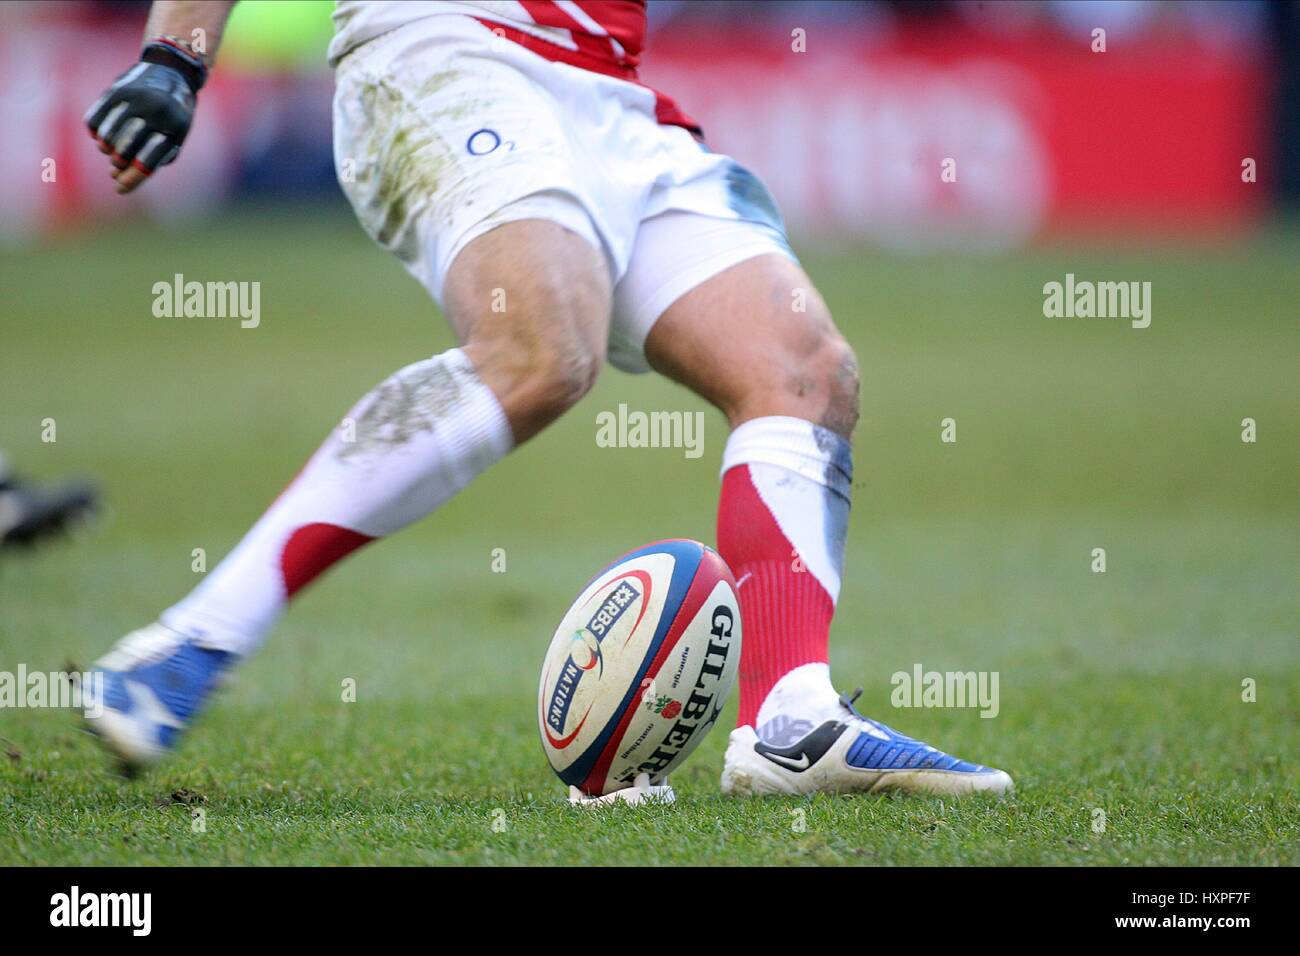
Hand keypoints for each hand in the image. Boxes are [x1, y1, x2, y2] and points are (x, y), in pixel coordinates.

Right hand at [84, 41, 204, 193]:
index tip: (119, 189)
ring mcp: (135, 99)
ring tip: (110, 149)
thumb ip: (153, 159)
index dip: (132, 178)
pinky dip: (94, 132)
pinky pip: (95, 119)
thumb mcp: (174, 137)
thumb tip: (117, 177)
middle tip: (117, 163)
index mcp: (173, 128)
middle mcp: (155, 112)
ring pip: (108, 135)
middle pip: (125, 150)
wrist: (172, 72)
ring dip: (105, 149)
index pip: (149, 160)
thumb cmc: (172, 115)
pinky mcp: (117, 90)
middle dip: (118, 163)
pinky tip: (101, 135)